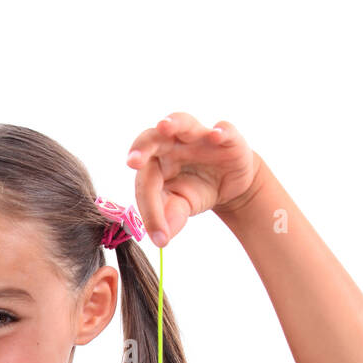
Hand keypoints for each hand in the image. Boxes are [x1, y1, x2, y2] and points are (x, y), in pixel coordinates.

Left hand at [126, 112, 259, 245]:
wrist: (229, 183)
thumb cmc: (196, 189)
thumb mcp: (182, 206)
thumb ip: (169, 217)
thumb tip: (161, 239)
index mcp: (154, 163)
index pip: (146, 182)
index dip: (150, 210)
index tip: (159, 236)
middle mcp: (170, 144)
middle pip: (150, 138)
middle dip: (141, 147)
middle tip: (133, 161)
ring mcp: (197, 137)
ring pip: (181, 122)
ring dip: (173, 123)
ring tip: (165, 126)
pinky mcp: (225, 138)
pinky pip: (222, 130)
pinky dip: (220, 131)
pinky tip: (216, 135)